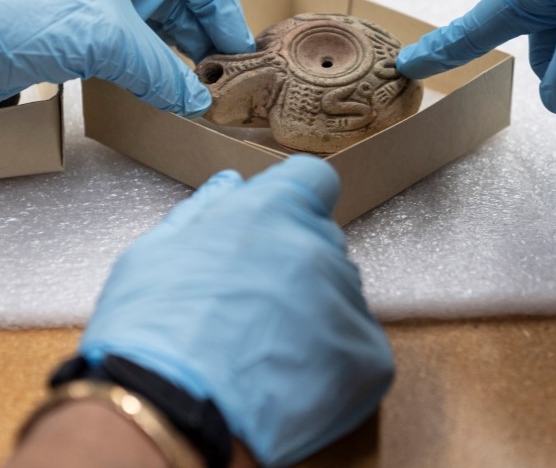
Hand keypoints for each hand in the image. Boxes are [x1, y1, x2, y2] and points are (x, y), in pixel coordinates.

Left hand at [0, 0, 254, 117]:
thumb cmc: (24, 12)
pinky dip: (155, 73)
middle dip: (206, 36)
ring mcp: (101, 10)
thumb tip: (196, 100)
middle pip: (181, 1)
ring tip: (200, 88)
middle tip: (224, 73)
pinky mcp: (84, 40)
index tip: (234, 42)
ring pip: (158, 30)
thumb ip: (162, 73)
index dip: (221, 2)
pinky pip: (134, 54)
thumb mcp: (111, 40)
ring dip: (182, 59)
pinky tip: (165, 94)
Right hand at [79, 155, 393, 466]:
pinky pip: (357, 342)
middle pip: (322, 242)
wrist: (165, 414)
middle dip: (295, 262)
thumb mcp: (158, 252)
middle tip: (255, 301)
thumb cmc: (151, 332)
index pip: (313, 179)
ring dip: (313, 311)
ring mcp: (347, 300)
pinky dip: (331, 357)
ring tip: (265, 347)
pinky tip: (289, 376)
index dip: (296, 199)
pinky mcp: (368, 355)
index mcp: (272, 210)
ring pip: (339, 293)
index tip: (280, 224)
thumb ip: (204, 212)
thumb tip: (231, 188)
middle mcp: (318, 245)